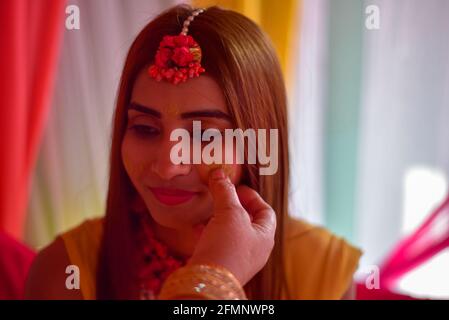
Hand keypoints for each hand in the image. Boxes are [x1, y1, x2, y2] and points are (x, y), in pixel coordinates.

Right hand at [188, 169, 276, 285]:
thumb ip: (225, 191)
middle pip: (248, 221)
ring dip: (220, 218)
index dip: (252, 196)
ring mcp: (238, 258)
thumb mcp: (229, 213)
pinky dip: (209, 231)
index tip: (235, 187)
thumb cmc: (227, 247)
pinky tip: (197, 226)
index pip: (266, 210)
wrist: (207, 282)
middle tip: (221, 195)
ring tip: (208, 208)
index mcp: (265, 236)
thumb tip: (219, 173)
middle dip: (234, 206)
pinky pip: (218, 243)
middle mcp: (255, 249)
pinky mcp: (221, 264)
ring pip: (231, 232)